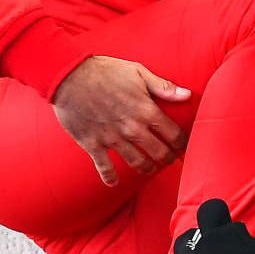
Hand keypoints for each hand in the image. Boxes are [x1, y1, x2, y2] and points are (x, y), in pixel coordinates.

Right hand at [51, 56, 190, 185]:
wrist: (68, 75)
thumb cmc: (104, 70)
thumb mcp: (137, 72)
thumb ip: (163, 86)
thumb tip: (187, 95)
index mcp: (146, 110)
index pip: (174, 134)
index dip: (182, 143)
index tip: (183, 146)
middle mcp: (132, 128)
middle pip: (159, 153)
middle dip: (168, 159)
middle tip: (170, 160)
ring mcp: (112, 138)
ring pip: (137, 163)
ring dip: (147, 168)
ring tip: (150, 168)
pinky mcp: (93, 144)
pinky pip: (104, 167)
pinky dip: (110, 177)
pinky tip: (114, 182)